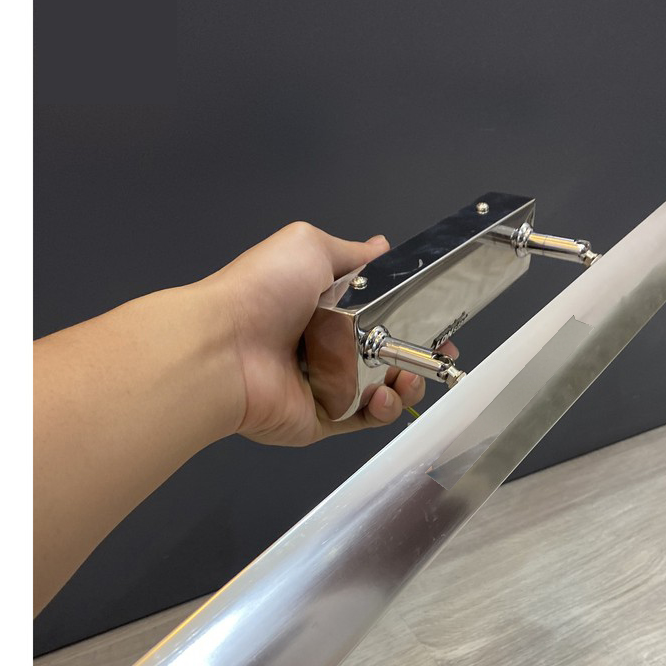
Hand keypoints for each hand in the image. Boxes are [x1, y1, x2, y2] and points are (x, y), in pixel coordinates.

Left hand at [200, 221, 457, 446]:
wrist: (224, 349)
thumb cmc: (265, 292)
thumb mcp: (309, 248)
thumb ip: (351, 254)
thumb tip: (382, 246)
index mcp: (324, 304)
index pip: (380, 312)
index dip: (413, 316)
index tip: (441, 321)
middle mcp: (327, 345)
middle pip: (388, 353)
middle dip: (419, 353)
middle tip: (441, 352)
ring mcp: (326, 384)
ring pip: (382, 389)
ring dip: (406, 382)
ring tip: (409, 375)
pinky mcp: (323, 418)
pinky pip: (363, 418)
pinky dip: (382, 409)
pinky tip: (384, 395)